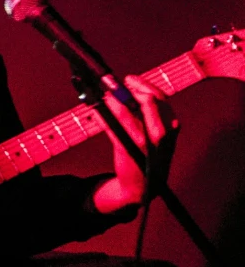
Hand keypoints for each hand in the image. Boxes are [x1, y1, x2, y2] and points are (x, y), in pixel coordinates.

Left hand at [92, 75, 178, 214]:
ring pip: (128, 112)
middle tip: (116, 86)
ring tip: (104, 97)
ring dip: (112, 101)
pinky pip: (112, 127)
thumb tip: (128, 88)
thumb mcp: (155, 134)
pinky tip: (96, 111)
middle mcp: (162, 133)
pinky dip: (102, 116)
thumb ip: (147, 113)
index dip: (143, 85)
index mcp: (171, 126)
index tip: (129, 79)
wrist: (142, 186)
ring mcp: (145, 142)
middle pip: (149, 101)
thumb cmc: (147, 156)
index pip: (161, 97)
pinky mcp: (127, 149)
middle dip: (130, 90)